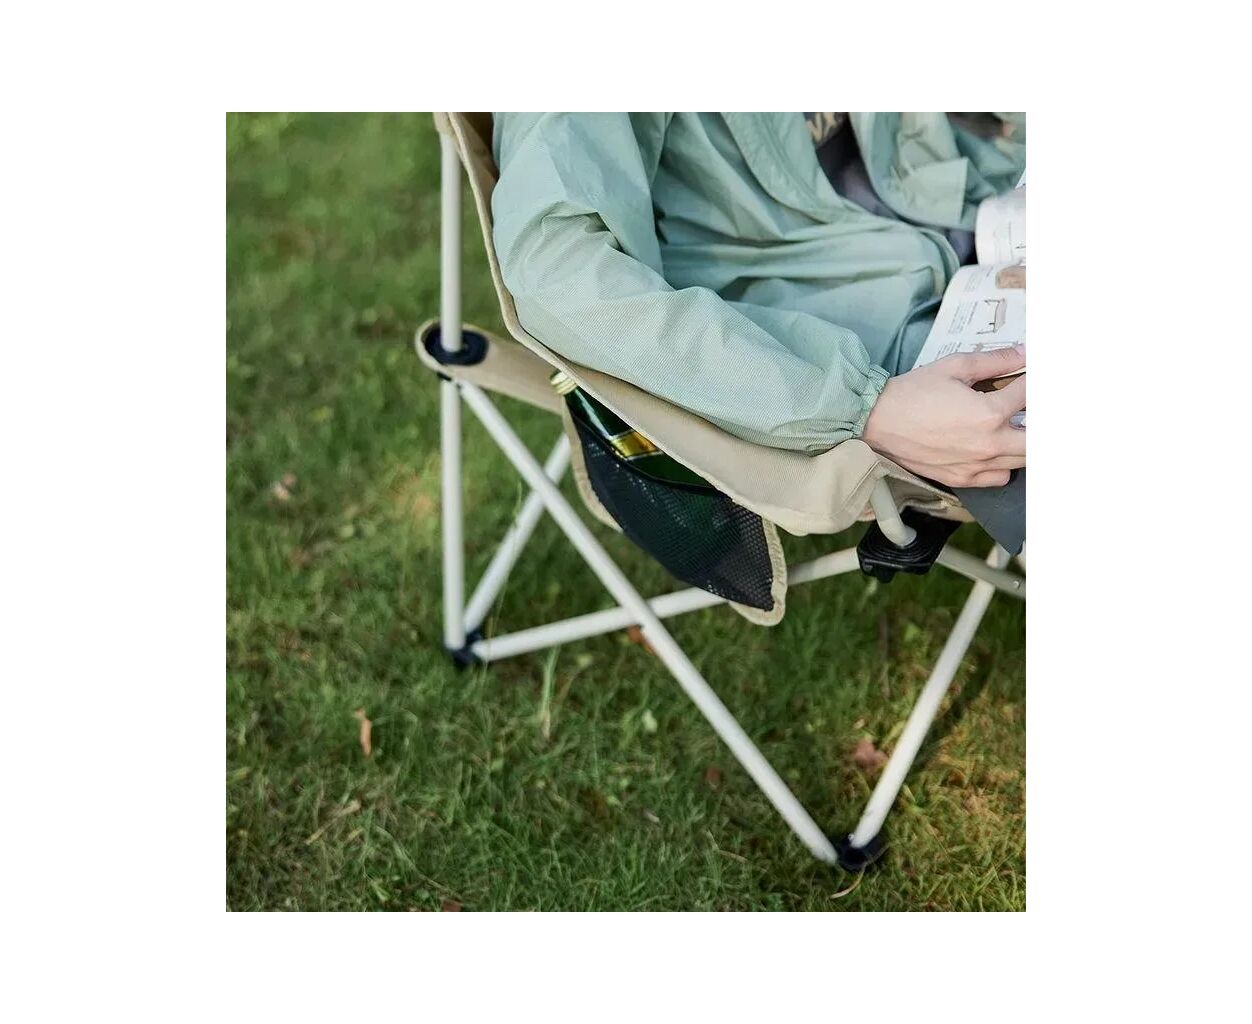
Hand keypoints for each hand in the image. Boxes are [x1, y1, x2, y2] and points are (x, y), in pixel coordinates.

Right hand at [862, 345, 1025, 487]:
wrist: (877, 421)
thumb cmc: (912, 393)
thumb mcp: (955, 366)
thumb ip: (996, 360)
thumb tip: (1024, 353)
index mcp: (989, 413)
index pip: (1030, 395)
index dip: (1035, 380)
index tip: (1033, 375)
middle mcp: (988, 444)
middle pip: (1038, 439)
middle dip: (1039, 421)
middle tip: (1032, 408)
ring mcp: (977, 465)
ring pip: (1022, 461)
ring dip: (1024, 442)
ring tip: (1015, 426)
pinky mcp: (963, 478)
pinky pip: (999, 477)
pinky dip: (1004, 464)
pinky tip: (995, 448)